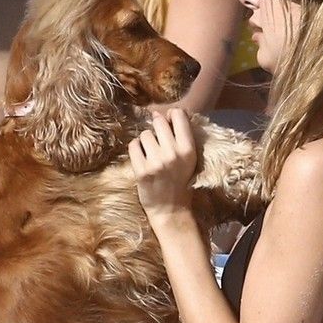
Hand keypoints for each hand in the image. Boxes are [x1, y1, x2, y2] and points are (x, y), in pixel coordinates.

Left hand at [129, 109, 197, 224]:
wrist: (171, 210)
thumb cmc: (181, 181)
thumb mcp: (189, 159)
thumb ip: (181, 137)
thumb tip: (162, 112)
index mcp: (188, 149)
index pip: (178, 115)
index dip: (171, 115)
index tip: (168, 123)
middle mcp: (173, 154)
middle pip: (158, 121)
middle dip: (156, 127)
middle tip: (158, 140)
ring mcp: (155, 162)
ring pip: (144, 134)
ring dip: (145, 140)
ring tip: (150, 152)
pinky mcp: (141, 170)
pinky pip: (133, 145)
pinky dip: (136, 149)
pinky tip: (142, 158)